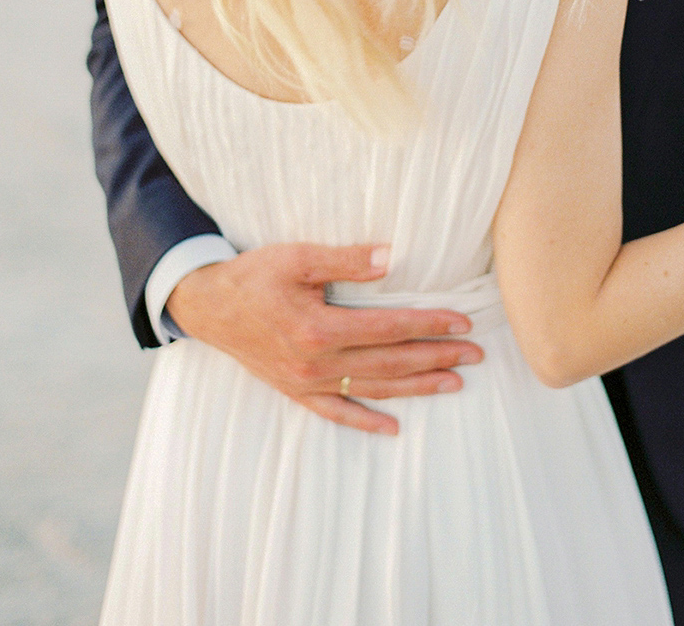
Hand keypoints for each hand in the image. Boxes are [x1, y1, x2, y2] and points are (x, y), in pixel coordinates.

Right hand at [165, 244, 483, 435]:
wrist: (208, 306)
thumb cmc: (254, 275)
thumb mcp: (297, 256)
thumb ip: (346, 259)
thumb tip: (391, 258)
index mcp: (320, 328)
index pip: (390, 328)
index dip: (429, 324)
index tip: (463, 321)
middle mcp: (316, 362)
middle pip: (390, 362)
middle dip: (436, 358)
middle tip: (475, 355)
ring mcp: (306, 382)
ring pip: (373, 389)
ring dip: (416, 387)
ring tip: (454, 384)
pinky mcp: (295, 391)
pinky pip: (336, 412)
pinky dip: (366, 421)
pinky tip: (393, 428)